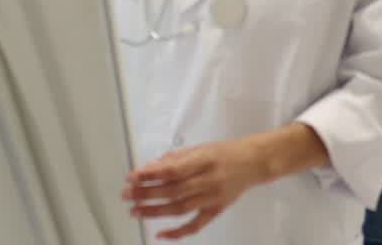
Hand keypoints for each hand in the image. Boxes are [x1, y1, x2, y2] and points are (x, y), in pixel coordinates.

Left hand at [122, 137, 266, 238]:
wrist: (255, 162)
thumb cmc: (226, 152)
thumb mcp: (201, 147)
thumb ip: (176, 158)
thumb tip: (150, 168)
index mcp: (205, 159)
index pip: (173, 170)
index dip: (151, 175)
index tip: (132, 177)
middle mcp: (209, 179)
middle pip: (173, 190)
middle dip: (146, 193)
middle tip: (127, 195)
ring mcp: (213, 197)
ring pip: (180, 208)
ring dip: (155, 211)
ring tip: (135, 211)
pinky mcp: (217, 210)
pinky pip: (196, 225)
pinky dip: (177, 233)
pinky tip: (160, 234)